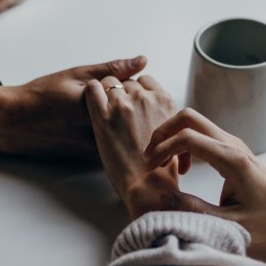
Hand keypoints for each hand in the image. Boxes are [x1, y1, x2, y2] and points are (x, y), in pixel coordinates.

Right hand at [0, 56, 146, 159]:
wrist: (14, 123)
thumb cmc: (42, 95)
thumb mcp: (77, 75)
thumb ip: (112, 69)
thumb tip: (142, 60)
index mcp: (97, 107)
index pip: (135, 95)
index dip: (130, 87)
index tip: (117, 83)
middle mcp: (99, 131)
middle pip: (133, 116)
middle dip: (130, 105)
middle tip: (110, 97)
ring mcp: (96, 148)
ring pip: (125, 133)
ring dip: (124, 122)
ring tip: (94, 113)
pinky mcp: (92, 158)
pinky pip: (114, 144)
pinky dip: (114, 135)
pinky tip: (95, 125)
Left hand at [84, 75, 178, 218]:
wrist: (147, 185)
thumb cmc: (162, 167)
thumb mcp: (174, 134)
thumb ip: (165, 117)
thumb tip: (158, 113)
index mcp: (164, 101)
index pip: (146, 81)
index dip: (137, 90)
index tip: (132, 101)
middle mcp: (145, 98)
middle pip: (128, 82)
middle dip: (122, 93)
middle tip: (118, 111)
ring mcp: (123, 105)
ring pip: (109, 82)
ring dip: (106, 93)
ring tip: (104, 110)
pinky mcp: (102, 116)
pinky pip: (92, 88)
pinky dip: (91, 92)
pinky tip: (92, 103)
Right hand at [144, 108, 265, 243]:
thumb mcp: (229, 223)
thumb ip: (194, 210)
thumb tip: (163, 197)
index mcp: (231, 159)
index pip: (188, 137)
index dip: (163, 148)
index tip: (151, 167)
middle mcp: (231, 144)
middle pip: (188, 117)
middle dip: (163, 132)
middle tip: (151, 158)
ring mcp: (232, 142)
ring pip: (193, 121)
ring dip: (172, 136)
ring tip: (163, 164)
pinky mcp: (230, 147)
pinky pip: (201, 133)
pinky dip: (183, 143)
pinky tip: (183, 168)